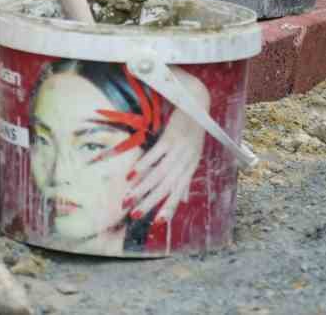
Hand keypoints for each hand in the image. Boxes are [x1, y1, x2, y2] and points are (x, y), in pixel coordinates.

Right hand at [124, 66, 208, 224]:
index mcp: (190, 168)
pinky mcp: (172, 137)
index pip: (177, 192)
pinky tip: (132, 175)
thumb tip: (182, 200)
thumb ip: (185, 179)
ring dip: (142, 188)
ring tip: (128, 197)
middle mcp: (186, 161)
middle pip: (165, 186)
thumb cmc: (192, 131)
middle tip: (133, 213)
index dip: (168, 208)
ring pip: (159, 174)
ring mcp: (179, 150)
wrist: (197, 102)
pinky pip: (156, 154)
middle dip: (149, 201)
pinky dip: (144, 165)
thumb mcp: (192, 156)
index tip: (156, 223)